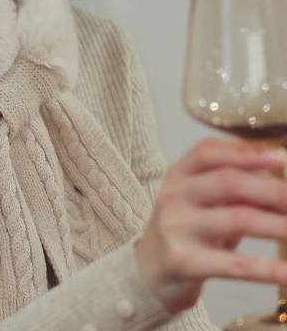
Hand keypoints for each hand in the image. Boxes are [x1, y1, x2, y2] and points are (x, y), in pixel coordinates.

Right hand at [133, 137, 286, 314]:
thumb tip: (279, 180)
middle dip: (274, 191)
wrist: (149, 270)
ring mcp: (176, 227)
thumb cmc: (186, 229)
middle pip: (228, 182)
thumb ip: (231, 187)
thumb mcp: (199, 200)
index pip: (208, 151)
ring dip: (279, 226)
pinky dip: (268, 269)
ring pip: (238, 219)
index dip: (246, 152)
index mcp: (178, 174)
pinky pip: (235, 265)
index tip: (281, 157)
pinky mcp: (184, 262)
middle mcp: (173, 195)